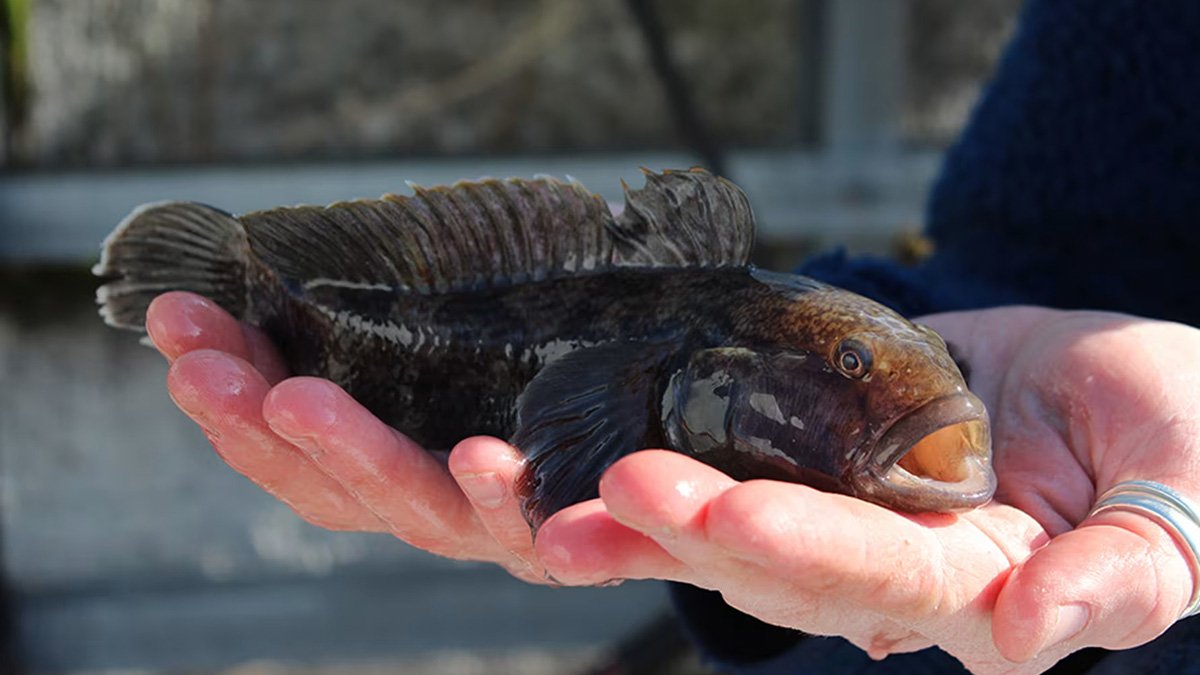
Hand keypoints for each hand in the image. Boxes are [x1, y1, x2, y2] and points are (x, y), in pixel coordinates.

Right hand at [145, 291, 549, 583]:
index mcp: (375, 463)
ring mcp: (477, 523)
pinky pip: (524, 521)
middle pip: (319, 477)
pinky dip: (499, 494)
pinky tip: (486, 457)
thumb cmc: (529, 400)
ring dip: (347, 450)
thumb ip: (379, 324)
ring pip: (405, 501)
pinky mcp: (549, 530)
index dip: (222, 389)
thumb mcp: (449, 352)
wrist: (631, 468)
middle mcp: (413, 503)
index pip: (281, 435)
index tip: (176, 320)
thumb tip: (297, 251)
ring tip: (297, 398)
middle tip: (200, 367)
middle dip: (249, 421)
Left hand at [532, 307, 1199, 672]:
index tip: (732, 514)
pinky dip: (664, 466)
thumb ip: (1127, 572)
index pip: (881, 579)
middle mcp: (894, 572)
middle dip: (692, 530)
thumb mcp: (1183, 503)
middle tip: (608, 491)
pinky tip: (581, 458)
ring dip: (644, 520)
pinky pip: (734, 465)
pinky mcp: (818, 461)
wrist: (1121, 385)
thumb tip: (1040, 634)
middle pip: (780, 563)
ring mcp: (848, 516)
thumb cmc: (1181, 433)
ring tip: (544, 501)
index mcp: (979, 593)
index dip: (806, 548)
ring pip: (733, 529)